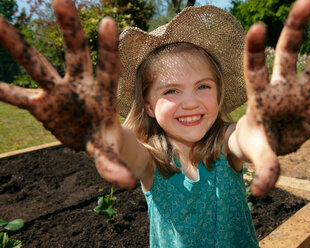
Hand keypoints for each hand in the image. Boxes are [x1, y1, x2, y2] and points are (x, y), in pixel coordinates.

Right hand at [0, 0, 135, 187]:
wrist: (89, 139)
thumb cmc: (103, 139)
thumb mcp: (108, 152)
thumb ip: (114, 165)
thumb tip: (125, 184)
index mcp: (102, 94)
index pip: (108, 68)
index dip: (107, 48)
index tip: (107, 22)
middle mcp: (79, 85)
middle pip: (75, 54)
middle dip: (69, 29)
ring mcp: (57, 92)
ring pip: (37, 65)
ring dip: (17, 45)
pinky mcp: (39, 105)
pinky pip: (14, 95)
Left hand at [236, 0, 309, 195]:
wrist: (262, 144)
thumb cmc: (254, 140)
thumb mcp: (257, 152)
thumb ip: (263, 168)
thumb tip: (260, 192)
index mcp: (260, 96)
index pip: (254, 68)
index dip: (255, 49)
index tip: (258, 27)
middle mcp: (282, 89)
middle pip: (287, 53)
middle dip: (295, 28)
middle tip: (305, 1)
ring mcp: (303, 96)